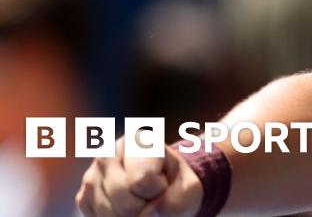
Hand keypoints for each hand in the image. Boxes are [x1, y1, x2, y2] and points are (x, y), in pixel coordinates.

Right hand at [76, 137, 203, 216]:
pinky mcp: (83, 197)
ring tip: (142, 202)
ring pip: (109, 215)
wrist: (164, 189)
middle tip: (154, 198)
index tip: (164, 182)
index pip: (142, 181)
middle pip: (124, 201)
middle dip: (144, 209)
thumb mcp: (189, 190)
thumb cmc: (177, 185)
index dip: (159, 191)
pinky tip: (127, 208)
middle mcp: (108, 153)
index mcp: (137, 141)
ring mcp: (91, 176)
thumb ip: (174, 202)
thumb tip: (144, 216)